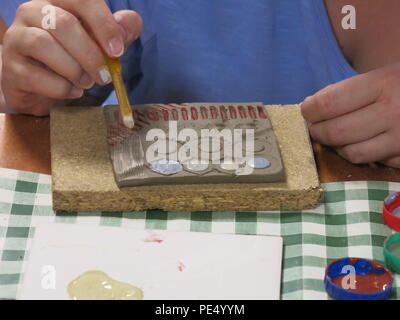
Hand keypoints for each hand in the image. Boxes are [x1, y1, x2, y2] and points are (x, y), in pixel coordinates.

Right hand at [2, 0, 141, 115]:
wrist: (40, 86)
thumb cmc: (73, 59)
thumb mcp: (100, 44)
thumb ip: (118, 32)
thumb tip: (131, 22)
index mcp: (58, 2)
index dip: (103, 24)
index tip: (118, 51)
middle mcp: (32, 12)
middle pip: (62, 23)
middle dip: (90, 54)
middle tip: (104, 76)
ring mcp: (17, 39)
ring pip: (43, 44)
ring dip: (74, 70)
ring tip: (86, 83)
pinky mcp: (11, 68)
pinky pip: (36, 76)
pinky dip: (61, 88)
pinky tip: (71, 91)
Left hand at [301, 63, 399, 167]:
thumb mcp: (384, 75)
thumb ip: (350, 91)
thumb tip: (312, 109)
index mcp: (384, 83)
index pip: (328, 104)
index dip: (309, 110)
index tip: (307, 110)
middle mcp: (394, 111)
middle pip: (335, 132)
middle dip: (317, 131)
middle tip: (316, 127)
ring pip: (352, 153)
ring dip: (339, 147)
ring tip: (340, 136)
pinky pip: (374, 163)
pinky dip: (364, 155)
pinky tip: (368, 143)